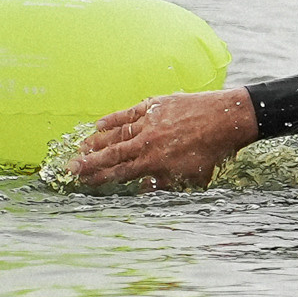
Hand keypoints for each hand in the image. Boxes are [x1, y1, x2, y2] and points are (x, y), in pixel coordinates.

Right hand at [72, 87, 257, 191]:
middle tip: (69, 168)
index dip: (100, 177)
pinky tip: (99, 124)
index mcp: (155, 162)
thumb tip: (142, 190)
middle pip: (112, 154)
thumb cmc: (213, 152)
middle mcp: (148, 142)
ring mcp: (150, 122)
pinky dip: (113, 119)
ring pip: (116, 133)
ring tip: (80, 148)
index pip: (120, 172)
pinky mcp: (155, 105)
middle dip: (89, 162)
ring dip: (96, 142)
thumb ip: (165, 184)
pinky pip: (128, 113)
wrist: (227, 119)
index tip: (83, 181)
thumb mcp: (191, 178)